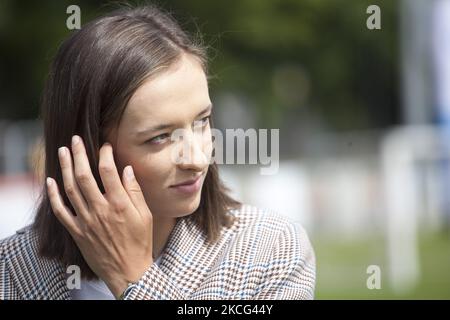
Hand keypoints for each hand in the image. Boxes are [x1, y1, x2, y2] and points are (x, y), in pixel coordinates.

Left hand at [45, 135, 152, 297]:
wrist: (128, 270)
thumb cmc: (140, 242)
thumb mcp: (145, 215)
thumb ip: (134, 191)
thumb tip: (126, 170)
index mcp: (119, 204)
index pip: (108, 171)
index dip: (104, 154)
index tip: (104, 145)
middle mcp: (100, 210)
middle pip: (84, 176)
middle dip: (79, 154)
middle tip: (76, 140)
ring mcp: (86, 221)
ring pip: (71, 189)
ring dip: (65, 168)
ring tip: (63, 152)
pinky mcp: (77, 231)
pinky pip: (61, 211)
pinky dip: (54, 196)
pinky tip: (51, 181)